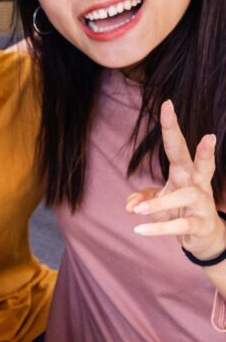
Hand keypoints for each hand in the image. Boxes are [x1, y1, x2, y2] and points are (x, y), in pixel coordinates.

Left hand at [127, 100, 224, 260]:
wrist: (203, 238)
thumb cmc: (177, 211)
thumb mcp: (156, 201)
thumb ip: (142, 198)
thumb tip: (130, 206)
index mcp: (184, 172)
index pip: (176, 146)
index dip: (171, 126)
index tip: (167, 104)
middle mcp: (197, 185)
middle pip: (202, 164)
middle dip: (205, 151)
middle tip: (210, 136)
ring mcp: (202, 204)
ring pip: (187, 196)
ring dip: (161, 203)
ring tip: (139, 211)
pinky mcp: (200, 224)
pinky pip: (180, 225)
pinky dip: (159, 228)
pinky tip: (139, 231)